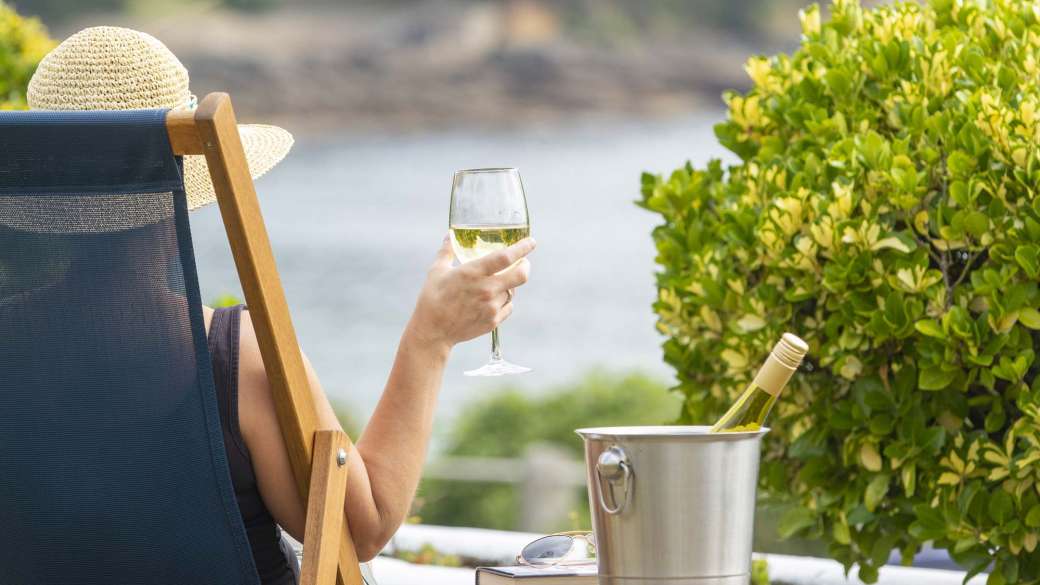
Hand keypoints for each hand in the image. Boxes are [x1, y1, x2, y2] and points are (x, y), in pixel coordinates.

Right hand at [408, 234, 534, 349]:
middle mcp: (486, 289)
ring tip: (496, 284)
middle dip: (526, 266)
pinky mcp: (493, 321)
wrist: (432, 331)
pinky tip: (494, 300)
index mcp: (473, 273)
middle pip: (521, 275)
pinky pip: (508, 307)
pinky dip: (504, 301)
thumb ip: (447, 251)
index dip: (522, 248)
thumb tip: (449, 235)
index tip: (531, 242)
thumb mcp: (437, 271)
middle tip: (523, 263)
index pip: (506, 257)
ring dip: (509, 285)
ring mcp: (491, 307)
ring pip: (512, 291)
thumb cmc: (432, 298)